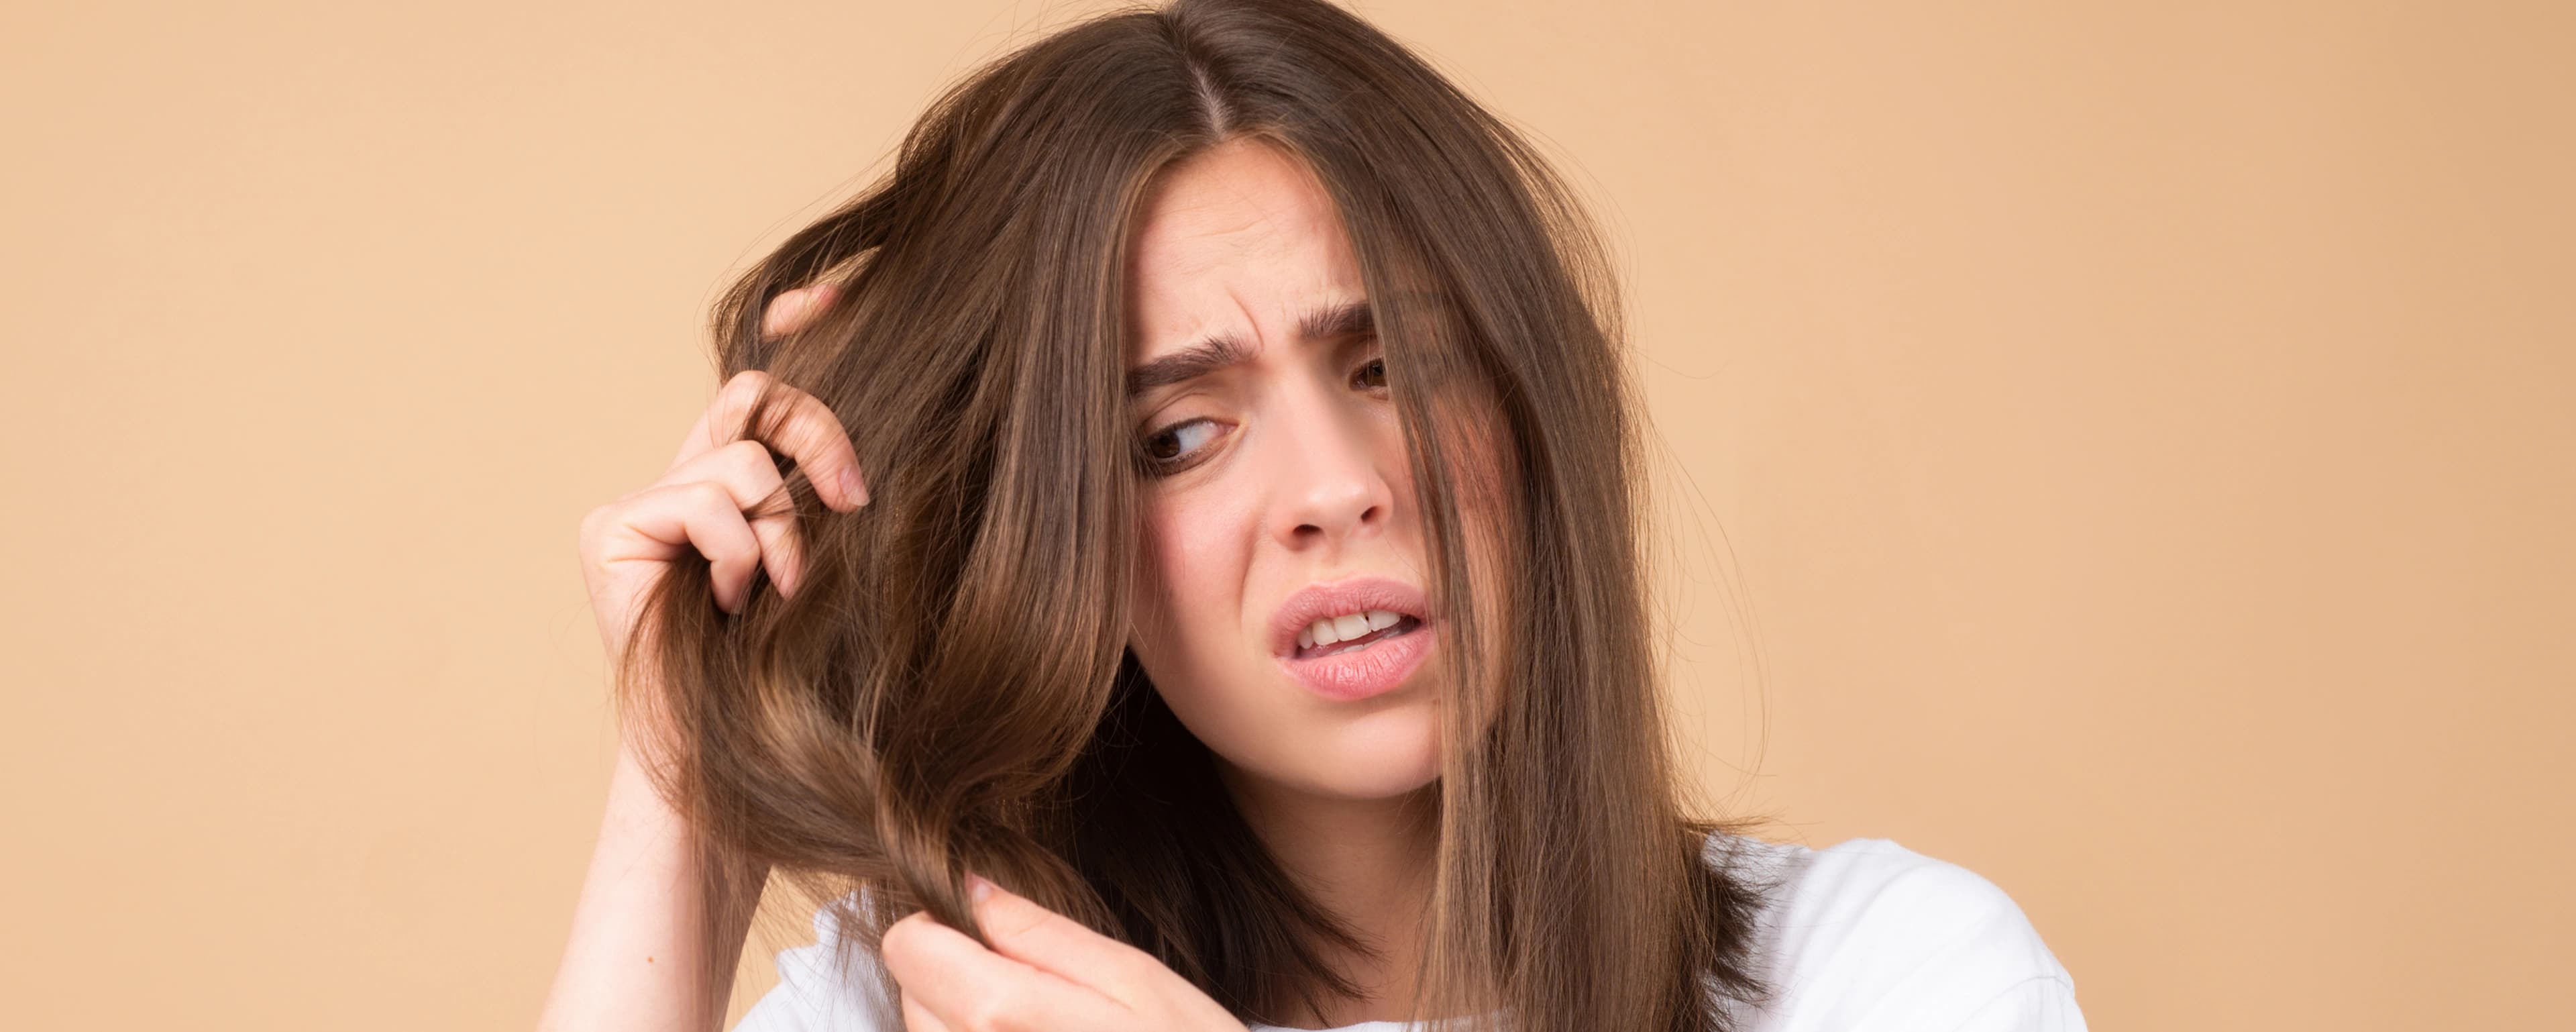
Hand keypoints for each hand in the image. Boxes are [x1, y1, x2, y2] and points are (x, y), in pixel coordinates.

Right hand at [574, 282, 861, 755]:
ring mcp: (640, 503)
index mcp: (735, 489)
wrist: (719, 759)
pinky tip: (726, 606)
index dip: (794, 333)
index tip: (830, 297)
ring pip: (739, 461)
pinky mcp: (611, 529)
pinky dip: (737, 554)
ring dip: (780, 532)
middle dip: (818, 436)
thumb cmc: (784, 678)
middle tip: (856, 499)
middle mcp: (684, 482)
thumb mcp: (828, 572)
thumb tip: (877, 463)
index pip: (762, 391)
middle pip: (755, 398)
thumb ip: (833, 505)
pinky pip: (704, 500)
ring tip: (774, 593)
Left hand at [881, 876, 1249, 1031]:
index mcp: (1002, 1018)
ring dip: (966, 1025)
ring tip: (1043, 1031)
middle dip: (956, 979)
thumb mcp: (1135, 978)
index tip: (987, 931)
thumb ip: (1043, 932)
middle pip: (911, 996)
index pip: (907, 948)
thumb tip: (971, 887)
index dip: (942, 926)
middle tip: (1037, 991)